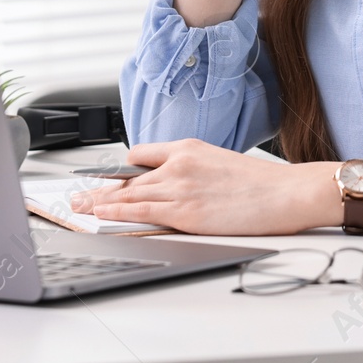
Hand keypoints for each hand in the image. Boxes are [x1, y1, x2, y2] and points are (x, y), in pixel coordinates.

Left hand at [67, 139, 334, 235]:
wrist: (286, 192)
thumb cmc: (263, 183)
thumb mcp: (221, 162)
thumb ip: (194, 169)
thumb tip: (178, 184)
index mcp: (189, 147)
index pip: (140, 154)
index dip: (120, 170)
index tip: (106, 177)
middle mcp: (179, 163)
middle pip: (126, 176)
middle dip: (99, 186)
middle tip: (77, 193)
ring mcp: (179, 186)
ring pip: (127, 193)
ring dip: (99, 201)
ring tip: (79, 206)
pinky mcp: (184, 211)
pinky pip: (139, 211)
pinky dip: (115, 212)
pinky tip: (100, 215)